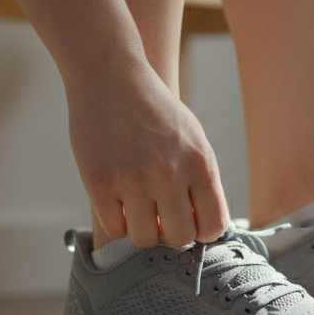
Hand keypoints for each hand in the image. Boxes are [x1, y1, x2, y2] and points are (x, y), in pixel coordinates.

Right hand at [65, 60, 228, 247]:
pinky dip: (115, 222)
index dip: (202, 232)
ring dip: (140, 230)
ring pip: (144, 239)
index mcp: (199, 163)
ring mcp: (133, 180)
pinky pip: (113, 228)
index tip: (190, 222)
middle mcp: (169, 174)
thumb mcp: (192, 137)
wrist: (110, 75)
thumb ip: (201, 180)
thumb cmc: (154, 109)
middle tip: (160, 218)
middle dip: (171, 234)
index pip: (213, 226)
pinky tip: (115, 204)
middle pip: (179, 239)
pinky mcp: (100, 182)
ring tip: (136, 210)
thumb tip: (203, 227)